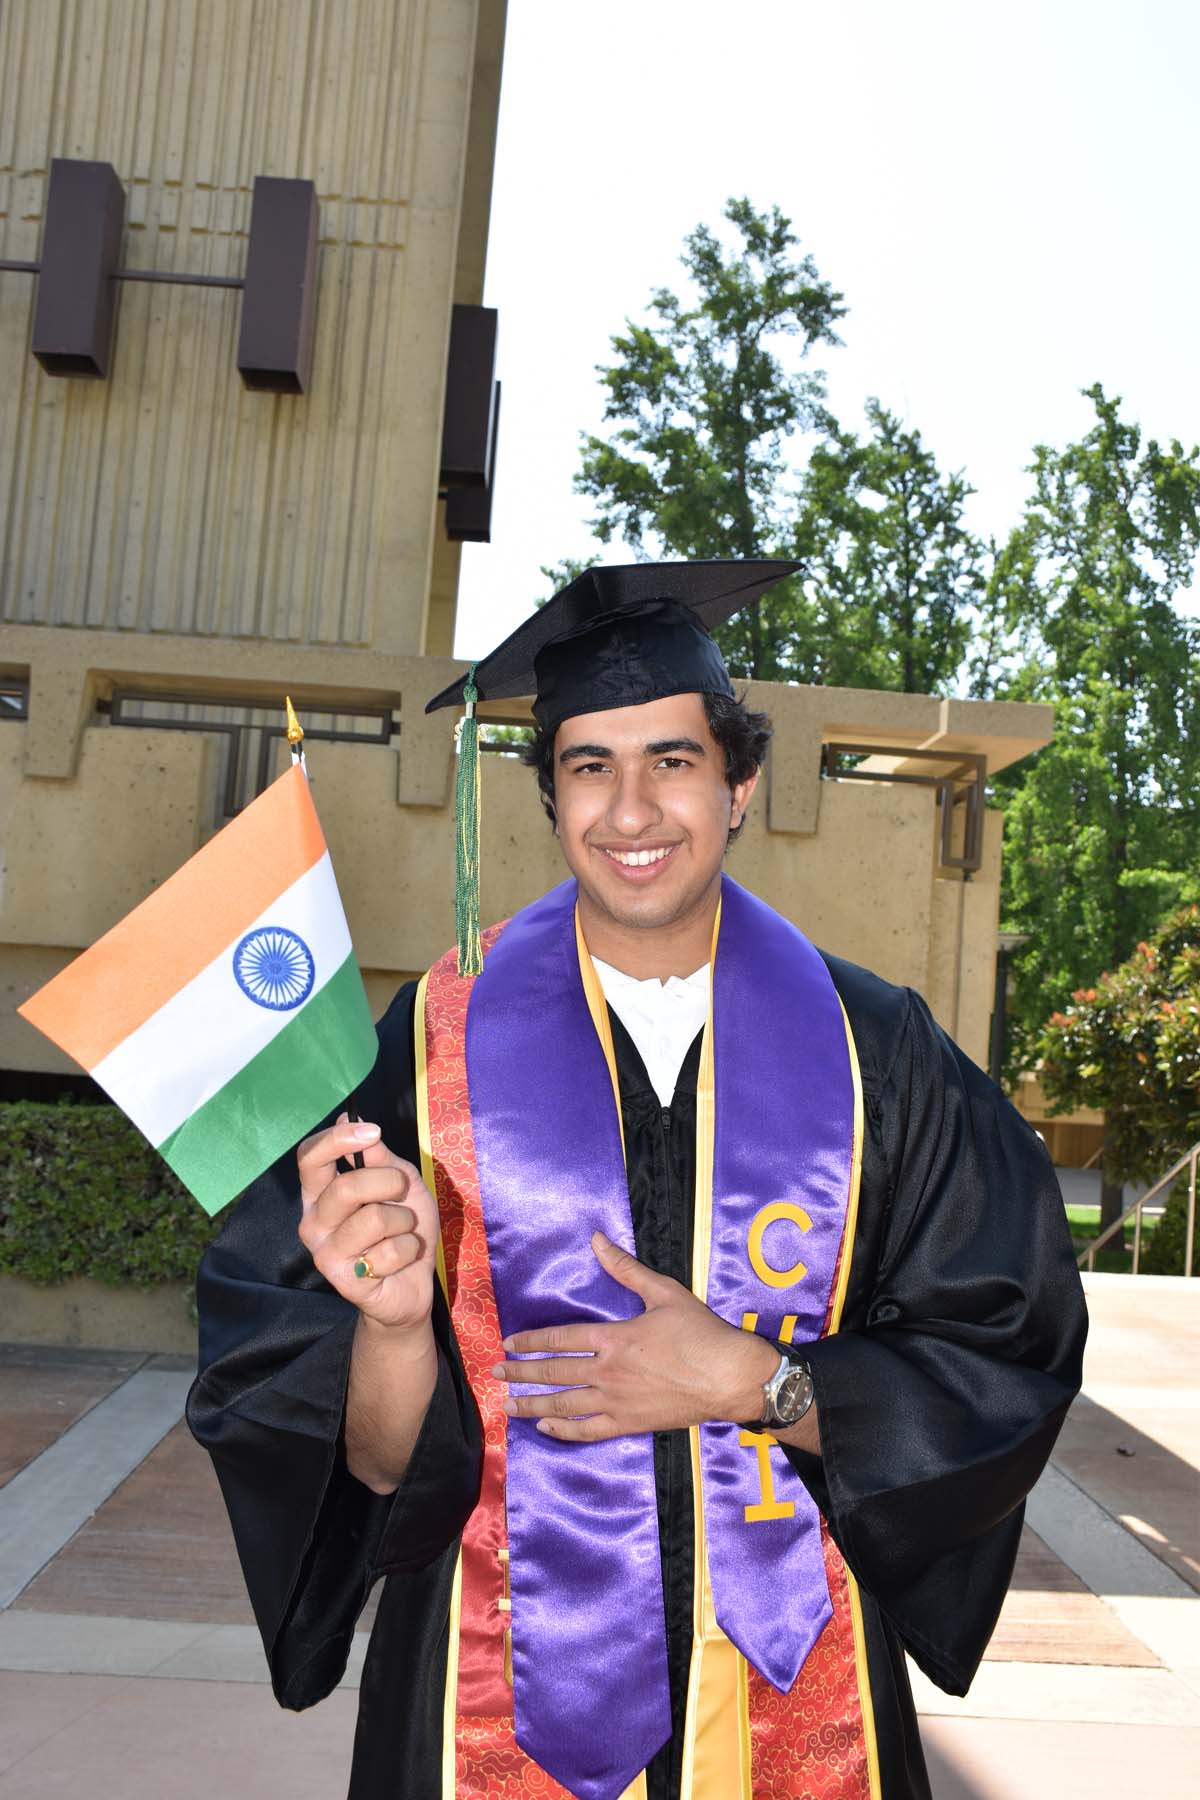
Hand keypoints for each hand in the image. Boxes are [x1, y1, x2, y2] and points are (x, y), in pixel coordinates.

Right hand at [297, 1114, 439, 1334]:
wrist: (410, 1286)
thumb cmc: (403, 1229)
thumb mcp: (401, 1184)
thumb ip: (379, 1157)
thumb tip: (350, 1117)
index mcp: (320, 1193)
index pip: (309, 1158)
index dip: (337, 1139)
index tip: (372, 1131)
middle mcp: (313, 1221)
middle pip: (346, 1186)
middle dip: (389, 1182)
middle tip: (402, 1192)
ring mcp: (325, 1253)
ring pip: (374, 1218)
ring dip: (404, 1220)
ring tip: (402, 1232)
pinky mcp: (344, 1280)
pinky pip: (389, 1251)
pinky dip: (409, 1250)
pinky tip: (400, 1259)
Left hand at [491, 1231, 778, 1440]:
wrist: (730, 1378)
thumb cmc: (701, 1333)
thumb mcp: (665, 1292)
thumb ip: (626, 1268)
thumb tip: (596, 1239)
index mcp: (614, 1338)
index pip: (561, 1339)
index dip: (532, 1342)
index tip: (510, 1344)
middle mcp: (608, 1372)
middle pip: (554, 1373)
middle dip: (521, 1373)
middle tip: (495, 1373)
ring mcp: (617, 1402)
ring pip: (564, 1405)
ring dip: (532, 1404)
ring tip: (508, 1404)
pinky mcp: (630, 1424)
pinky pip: (588, 1431)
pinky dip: (563, 1430)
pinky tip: (546, 1428)